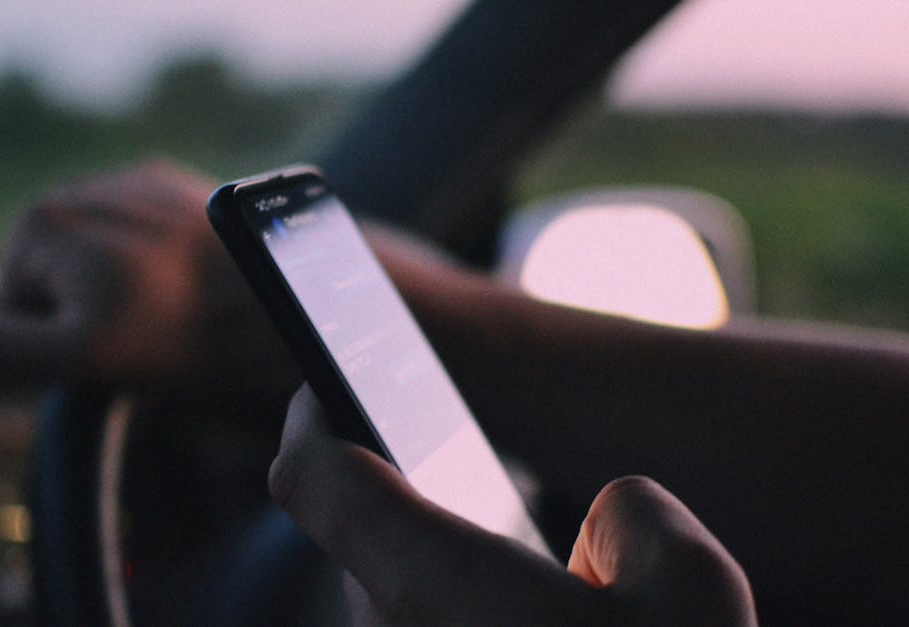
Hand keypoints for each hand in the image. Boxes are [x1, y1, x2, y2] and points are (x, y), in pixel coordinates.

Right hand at [0, 160, 292, 397]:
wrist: (286, 294)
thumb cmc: (185, 333)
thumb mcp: (78, 356)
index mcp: (37, 224)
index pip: (12, 314)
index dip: (56, 353)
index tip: (111, 356)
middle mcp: (75, 189)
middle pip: (56, 285)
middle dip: (89, 319)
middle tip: (149, 340)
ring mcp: (127, 183)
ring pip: (100, 267)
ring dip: (125, 295)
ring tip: (177, 313)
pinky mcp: (174, 189)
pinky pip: (140, 246)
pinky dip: (157, 270)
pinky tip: (194, 284)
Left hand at [270, 385, 757, 625]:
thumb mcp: (696, 589)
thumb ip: (639, 518)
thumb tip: (603, 527)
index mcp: (438, 590)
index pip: (315, 477)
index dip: (312, 412)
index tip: (326, 379)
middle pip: (353, 541)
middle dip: (381, 485)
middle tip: (408, 428)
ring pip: (384, 601)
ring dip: (414, 557)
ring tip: (457, 509)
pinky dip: (439, 610)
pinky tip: (499, 607)